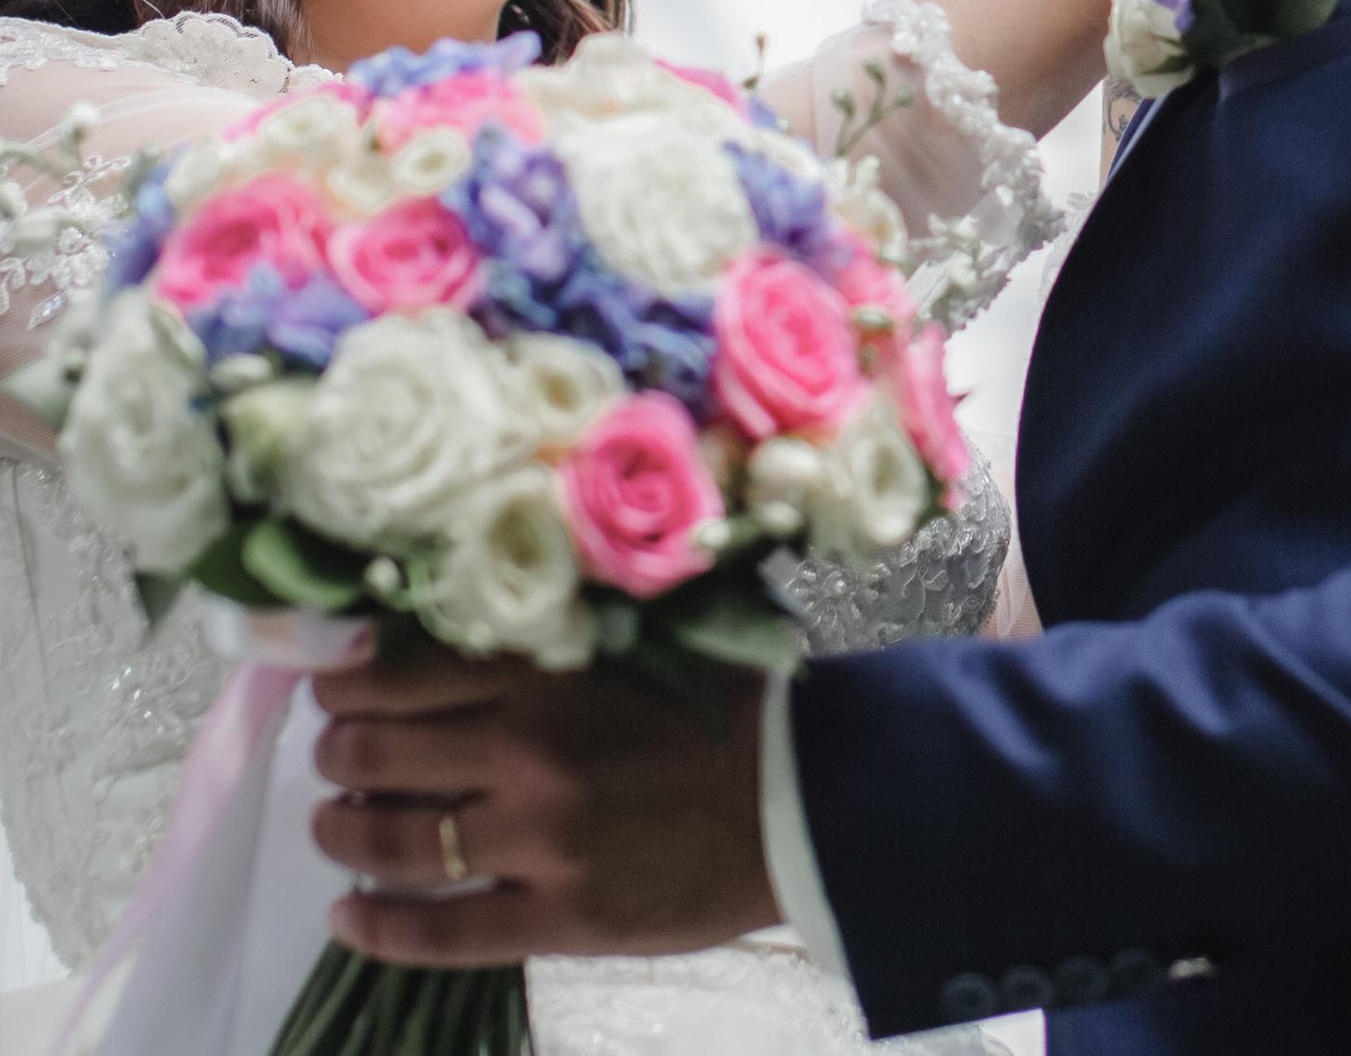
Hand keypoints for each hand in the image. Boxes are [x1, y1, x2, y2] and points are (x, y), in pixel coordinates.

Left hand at [309, 647, 777, 965]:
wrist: (810, 793)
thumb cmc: (734, 702)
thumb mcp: (643, 636)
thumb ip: (554, 634)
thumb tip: (453, 627)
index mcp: (549, 669)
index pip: (400, 672)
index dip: (346, 681)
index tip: (332, 684)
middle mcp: (528, 750)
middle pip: (378, 755)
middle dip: (336, 753)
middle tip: (333, 754)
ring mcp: (539, 839)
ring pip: (395, 843)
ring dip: (342, 834)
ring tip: (331, 826)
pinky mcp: (559, 915)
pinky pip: (440, 932)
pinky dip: (377, 926)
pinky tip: (347, 916)